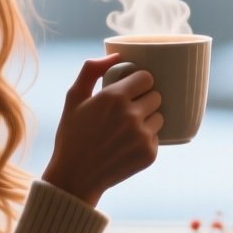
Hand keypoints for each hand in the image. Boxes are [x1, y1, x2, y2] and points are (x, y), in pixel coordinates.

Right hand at [42, 54, 162, 207]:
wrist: (75, 177)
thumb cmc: (73, 134)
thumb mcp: (73, 98)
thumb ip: (91, 69)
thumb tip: (117, 55)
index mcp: (114, 97)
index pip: (147, 78)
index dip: (140, 82)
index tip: (131, 89)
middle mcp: (131, 115)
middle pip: (156, 96)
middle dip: (145, 100)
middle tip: (129, 110)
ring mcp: (142, 136)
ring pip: (160, 117)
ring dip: (148, 119)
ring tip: (127, 129)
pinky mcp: (149, 154)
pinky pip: (157, 138)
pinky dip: (146, 140)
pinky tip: (127, 146)